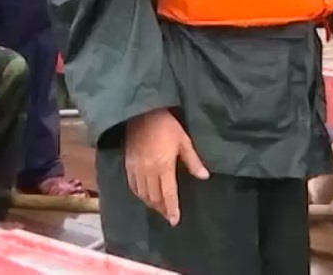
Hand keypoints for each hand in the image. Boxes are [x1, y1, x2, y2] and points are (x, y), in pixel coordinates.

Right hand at [124, 109, 208, 225]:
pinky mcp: (128, 164)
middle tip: (168, 216)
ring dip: (150, 204)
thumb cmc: (167, 125)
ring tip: (158, 209)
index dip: (171, 209)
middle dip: (161, 209)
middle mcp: (148, 172)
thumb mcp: (184, 140)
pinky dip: (138, 194)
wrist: (142, 112)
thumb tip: (204, 177)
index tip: (174, 220)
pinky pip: (132, 185)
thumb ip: (193, 160)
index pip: (168, 194)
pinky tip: (143, 196)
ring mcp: (136, 169)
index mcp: (163, 167)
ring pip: (142, 194)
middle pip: (154, 197)